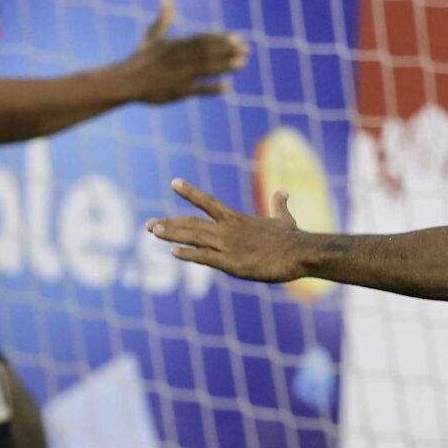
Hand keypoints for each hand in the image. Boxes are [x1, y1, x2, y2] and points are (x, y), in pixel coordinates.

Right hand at [116, 0, 248, 105]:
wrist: (124, 82)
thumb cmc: (139, 58)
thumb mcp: (152, 36)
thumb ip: (163, 18)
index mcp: (174, 45)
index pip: (201, 40)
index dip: (219, 38)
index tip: (236, 37)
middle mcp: (178, 59)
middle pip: (207, 53)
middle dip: (228, 50)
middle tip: (247, 48)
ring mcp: (178, 75)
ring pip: (206, 69)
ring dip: (225, 65)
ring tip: (243, 62)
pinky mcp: (177, 92)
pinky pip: (198, 90)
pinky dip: (212, 88)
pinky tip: (227, 86)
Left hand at [147, 181, 307, 282]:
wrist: (299, 252)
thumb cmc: (293, 237)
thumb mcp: (283, 218)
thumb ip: (278, 204)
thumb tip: (283, 191)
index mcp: (236, 219)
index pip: (208, 202)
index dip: (190, 192)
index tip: (174, 183)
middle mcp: (227, 230)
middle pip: (192, 223)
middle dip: (169, 222)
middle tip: (148, 223)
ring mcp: (228, 246)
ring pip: (193, 238)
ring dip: (171, 234)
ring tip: (152, 231)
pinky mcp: (231, 263)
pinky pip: (204, 257)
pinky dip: (187, 253)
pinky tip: (173, 252)